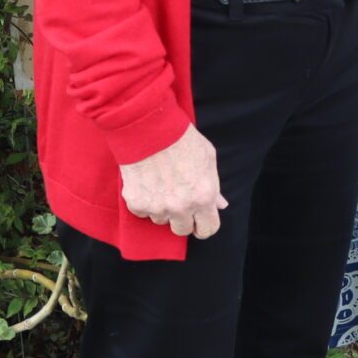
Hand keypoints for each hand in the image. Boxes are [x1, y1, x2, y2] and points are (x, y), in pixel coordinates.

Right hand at [118, 125, 227, 239]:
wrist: (149, 126)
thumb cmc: (182, 139)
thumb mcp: (207, 158)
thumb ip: (214, 186)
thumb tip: (220, 205)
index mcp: (203, 197)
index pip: (207, 229)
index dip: (203, 225)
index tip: (198, 220)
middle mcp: (181, 207)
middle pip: (182, 230)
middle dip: (182, 218)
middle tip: (177, 201)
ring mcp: (157, 207)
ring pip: (160, 220)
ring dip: (161, 208)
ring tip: (160, 185)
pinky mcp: (136, 202)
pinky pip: (141, 212)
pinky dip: (143, 201)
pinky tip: (146, 182)